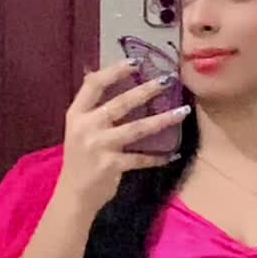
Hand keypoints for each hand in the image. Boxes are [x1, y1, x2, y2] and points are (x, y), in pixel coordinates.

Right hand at [56, 61, 189, 216]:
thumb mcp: (78, 130)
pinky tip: (173, 154)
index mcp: (76, 115)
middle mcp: (86, 127)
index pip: (94, 84)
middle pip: (120, 103)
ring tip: (183, 111)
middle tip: (168, 80)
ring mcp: (99, 146)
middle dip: (147, 90)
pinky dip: (158, 157)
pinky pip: (141, 158)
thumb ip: (91, 108)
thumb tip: (99, 76)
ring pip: (137, 128)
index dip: (115, 71)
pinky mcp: (112, 165)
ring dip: (163, 120)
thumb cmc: (79, 160)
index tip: (136, 62)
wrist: (73, 195)